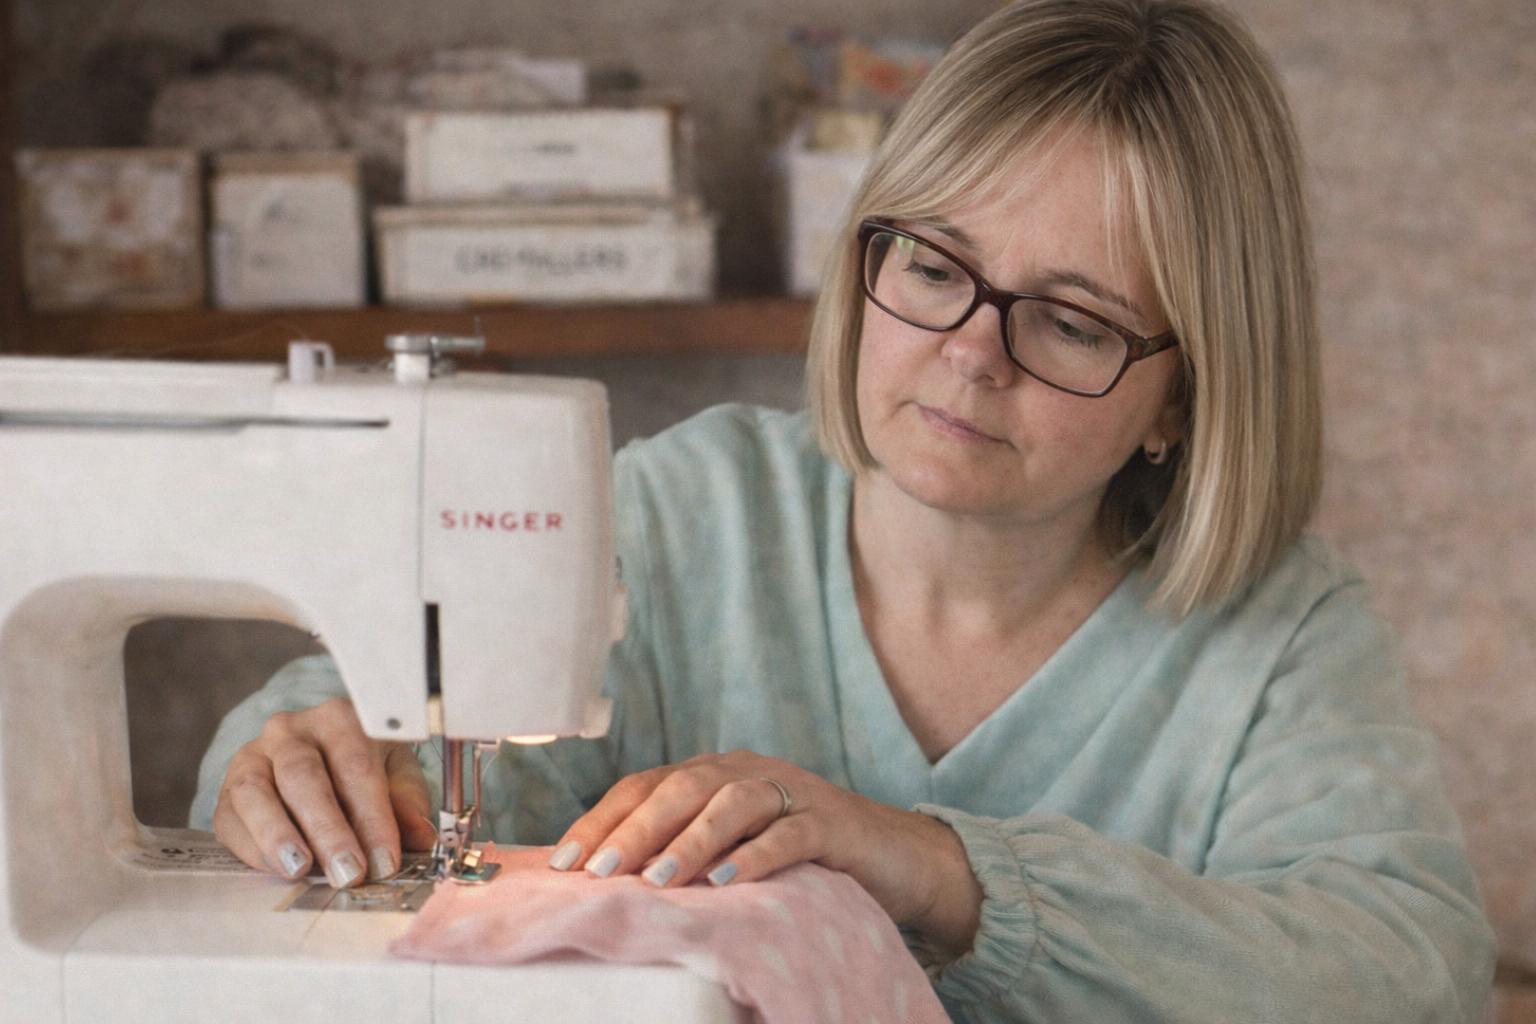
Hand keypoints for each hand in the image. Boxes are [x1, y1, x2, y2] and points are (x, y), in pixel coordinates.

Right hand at [212, 697, 435, 887]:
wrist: (312, 758)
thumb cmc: (360, 767)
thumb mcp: (394, 774)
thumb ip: (407, 803)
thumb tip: (421, 836)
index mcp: (339, 719)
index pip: (356, 766)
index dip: (372, 817)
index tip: (384, 860)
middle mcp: (291, 730)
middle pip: (304, 777)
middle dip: (328, 830)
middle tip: (347, 872)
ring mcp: (253, 755)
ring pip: (257, 792)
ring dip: (279, 835)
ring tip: (301, 869)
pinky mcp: (228, 788)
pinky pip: (232, 816)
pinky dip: (253, 847)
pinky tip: (278, 868)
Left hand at [548, 750, 982, 951]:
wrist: (895, 857)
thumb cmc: (799, 859)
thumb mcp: (732, 849)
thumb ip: (680, 852)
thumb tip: (602, 882)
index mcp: (716, 773)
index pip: (646, 784)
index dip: (603, 818)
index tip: (562, 862)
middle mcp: (748, 772)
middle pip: (683, 786)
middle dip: (636, 828)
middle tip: (600, 870)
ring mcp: (792, 793)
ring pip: (732, 803)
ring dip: (688, 840)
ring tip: (655, 880)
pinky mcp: (831, 823)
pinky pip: (788, 834)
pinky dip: (754, 856)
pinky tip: (726, 881)